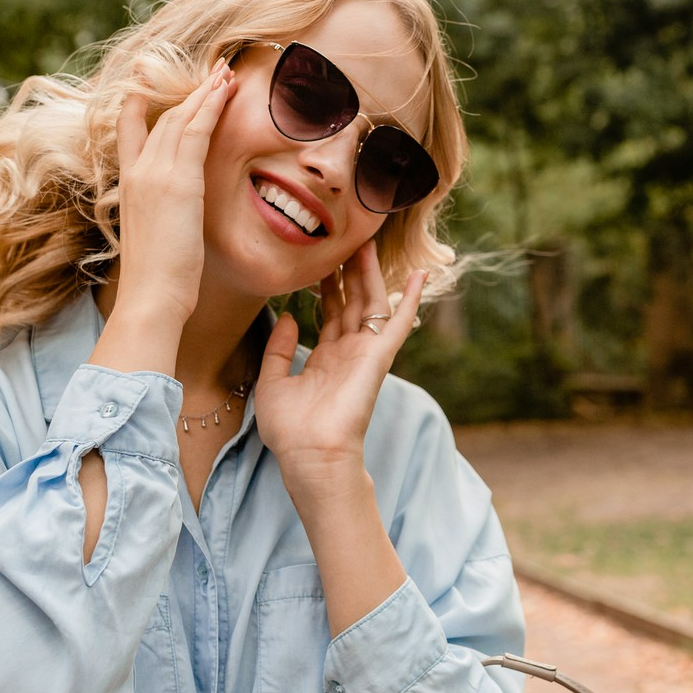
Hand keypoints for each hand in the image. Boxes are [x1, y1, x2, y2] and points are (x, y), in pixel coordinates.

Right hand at [108, 61, 235, 324]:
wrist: (151, 296)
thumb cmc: (157, 280)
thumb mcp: (155, 237)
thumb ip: (164, 215)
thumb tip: (176, 218)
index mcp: (128, 185)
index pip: (130, 132)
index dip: (139, 104)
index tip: (149, 83)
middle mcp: (137, 171)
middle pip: (162, 118)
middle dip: (189, 93)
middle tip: (212, 71)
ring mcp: (155, 173)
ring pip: (181, 118)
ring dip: (206, 92)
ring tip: (226, 72)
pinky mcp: (178, 180)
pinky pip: (196, 130)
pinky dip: (211, 105)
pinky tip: (226, 88)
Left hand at [255, 239, 426, 505]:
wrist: (311, 454)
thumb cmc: (290, 430)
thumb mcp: (272, 382)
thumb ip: (278, 348)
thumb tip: (288, 315)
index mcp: (325, 359)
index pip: (330, 314)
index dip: (328, 286)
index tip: (323, 258)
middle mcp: (348, 353)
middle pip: (353, 302)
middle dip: (349, 271)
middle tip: (346, 238)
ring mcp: (366, 353)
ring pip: (372, 303)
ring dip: (371, 273)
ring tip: (367, 241)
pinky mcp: (379, 356)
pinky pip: (400, 322)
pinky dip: (411, 298)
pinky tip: (420, 274)